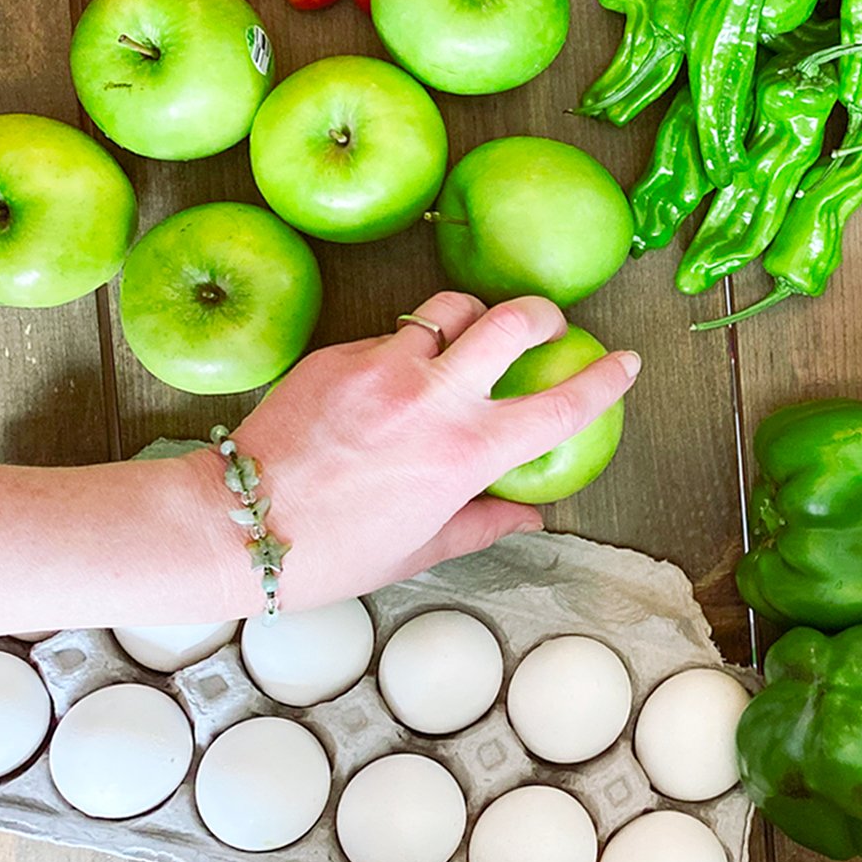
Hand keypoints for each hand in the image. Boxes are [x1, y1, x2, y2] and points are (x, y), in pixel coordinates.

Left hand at [217, 292, 640, 609]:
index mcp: (465, 454)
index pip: (561, 406)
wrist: (236, 524)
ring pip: (451, 309)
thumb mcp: (419, 548)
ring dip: (472, 318)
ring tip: (468, 339)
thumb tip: (531, 516)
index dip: (606, 380)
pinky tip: (392, 379)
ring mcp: (386, 366)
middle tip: (546, 326)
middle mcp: (434, 398)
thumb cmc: (331, 552)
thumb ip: (483, 523)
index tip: (625, 362)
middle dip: (543, 314)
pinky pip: (394, 332)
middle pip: (514, 320)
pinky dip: (409, 345)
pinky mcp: (343, 352)